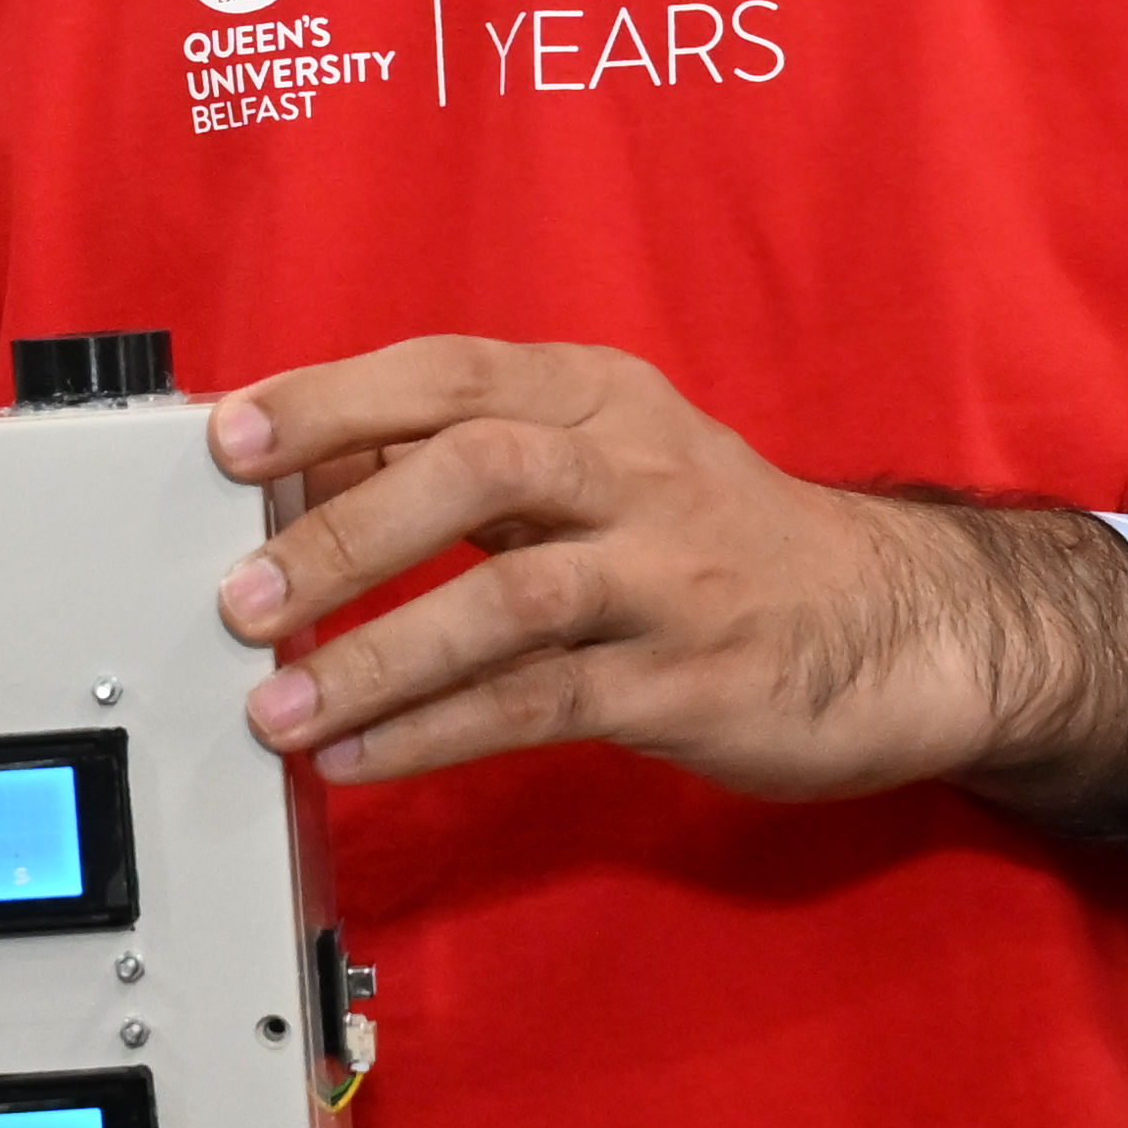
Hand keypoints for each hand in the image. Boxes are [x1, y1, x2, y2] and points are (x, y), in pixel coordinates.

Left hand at [209, 335, 1013, 800]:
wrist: (895, 625)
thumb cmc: (717, 541)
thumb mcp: (602, 464)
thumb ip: (462, 459)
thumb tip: (305, 469)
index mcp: (600, 398)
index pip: (450, 371)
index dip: (334, 399)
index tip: (231, 438)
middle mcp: (635, 470)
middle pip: (478, 465)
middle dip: (346, 530)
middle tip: (243, 598)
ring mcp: (668, 578)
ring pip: (510, 595)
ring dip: (381, 651)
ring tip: (282, 703)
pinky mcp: (687, 681)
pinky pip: (545, 703)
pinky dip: (440, 731)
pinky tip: (365, 756)